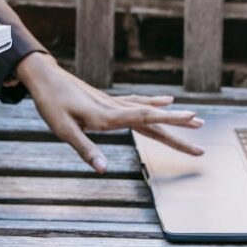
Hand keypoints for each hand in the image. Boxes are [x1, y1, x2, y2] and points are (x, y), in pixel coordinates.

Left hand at [16, 52, 203, 172]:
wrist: (44, 77)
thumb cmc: (52, 103)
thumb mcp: (63, 129)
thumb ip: (85, 149)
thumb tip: (104, 170)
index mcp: (108, 116)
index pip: (145, 118)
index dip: (169, 119)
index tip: (192, 118)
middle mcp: (115, 107)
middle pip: (153, 118)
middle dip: (178, 127)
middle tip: (202, 135)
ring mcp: (113, 103)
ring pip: (148, 110)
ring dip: (170, 116)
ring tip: (192, 118)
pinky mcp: (109, 102)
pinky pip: (138, 103)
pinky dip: (154, 104)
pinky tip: (164, 101)